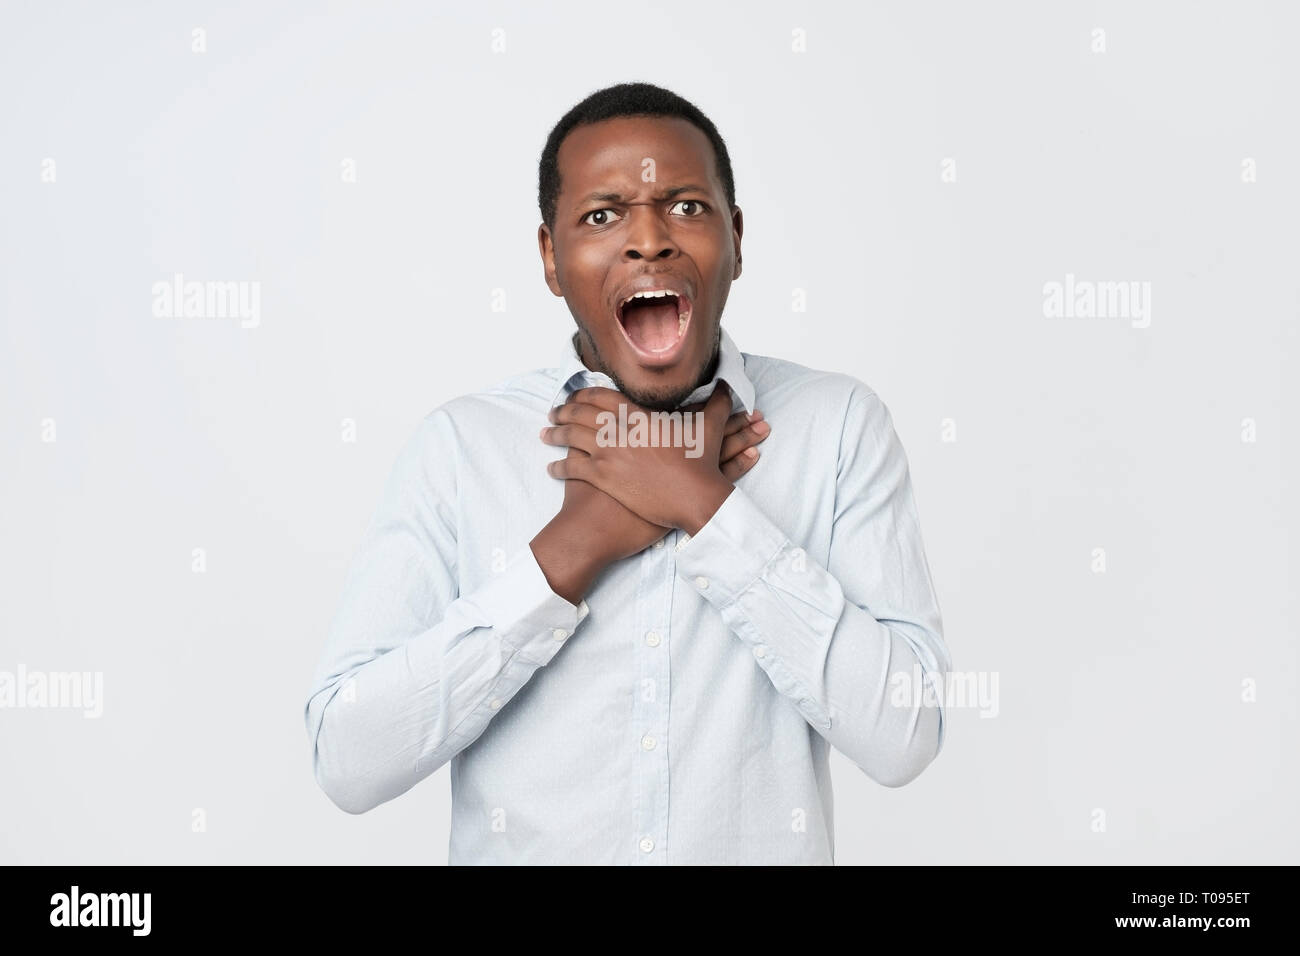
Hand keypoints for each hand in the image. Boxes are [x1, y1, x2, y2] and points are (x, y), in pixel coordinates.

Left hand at [541, 383, 740, 532]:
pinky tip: (551, 468)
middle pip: (581, 413)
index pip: (603, 396)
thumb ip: (716, 402)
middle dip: (563, 411)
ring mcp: (609, 453)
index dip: (584, 394)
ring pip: (571, 438)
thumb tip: (727, 386)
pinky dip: (559, 466)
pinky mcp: (604, 477)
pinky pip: (572, 467)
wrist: (695, 497)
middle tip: (553, 412)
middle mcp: (620, 429)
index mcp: (640, 414)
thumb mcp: (710, 427)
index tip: (574, 396)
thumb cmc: (702, 464)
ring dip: (555, 434)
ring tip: (545, 434)